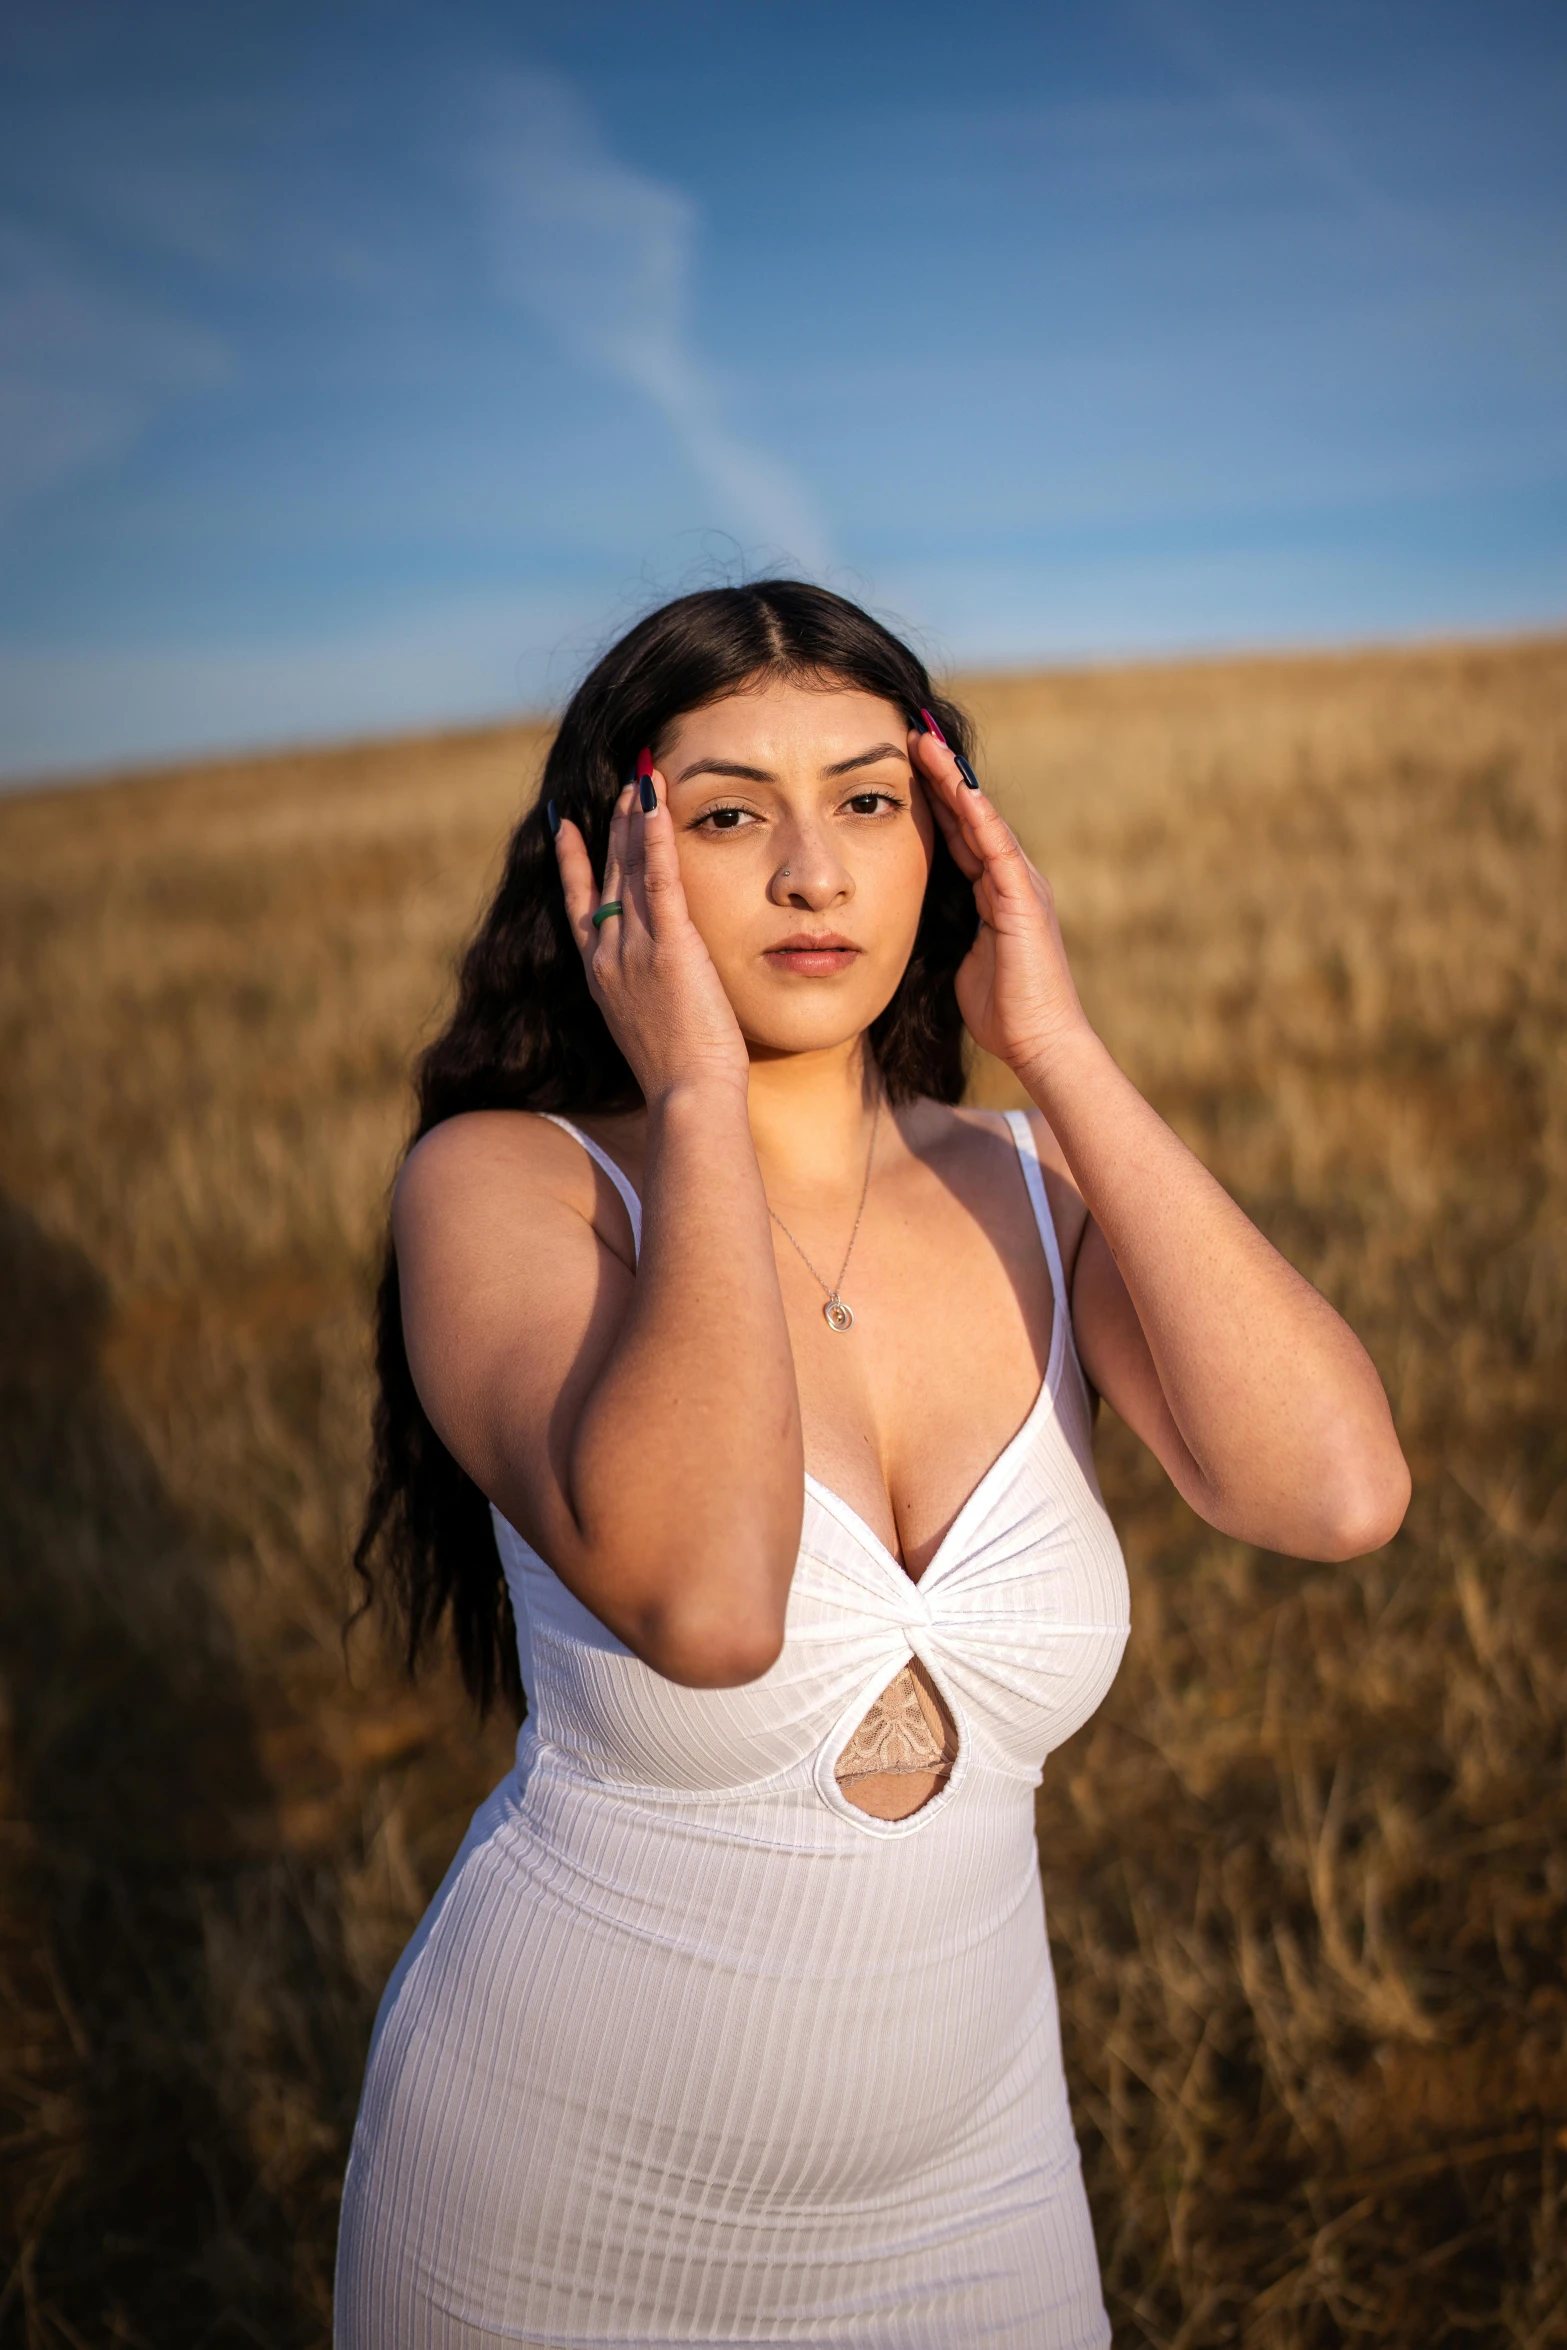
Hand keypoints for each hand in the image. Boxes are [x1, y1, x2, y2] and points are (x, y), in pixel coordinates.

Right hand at [555, 771, 751, 1101]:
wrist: (686, 1097)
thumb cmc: (679, 1077)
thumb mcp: (652, 1027)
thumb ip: (649, 993)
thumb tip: (664, 982)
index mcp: (601, 976)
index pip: (580, 905)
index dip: (574, 862)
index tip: (568, 826)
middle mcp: (608, 955)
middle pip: (608, 875)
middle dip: (616, 825)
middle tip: (626, 783)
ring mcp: (634, 949)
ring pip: (630, 868)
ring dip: (635, 819)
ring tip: (643, 778)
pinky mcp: (669, 947)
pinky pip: (659, 880)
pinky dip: (656, 837)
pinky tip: (658, 803)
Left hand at [910, 725, 1091, 1079]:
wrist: (1041, 1042)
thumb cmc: (1003, 1011)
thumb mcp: (961, 959)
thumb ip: (947, 930)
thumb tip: (912, 919)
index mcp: (995, 892)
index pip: (959, 833)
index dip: (932, 799)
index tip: (902, 765)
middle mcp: (1012, 879)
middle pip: (970, 814)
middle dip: (941, 774)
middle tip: (911, 732)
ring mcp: (1022, 885)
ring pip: (982, 819)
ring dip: (953, 780)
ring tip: (924, 742)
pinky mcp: (1024, 900)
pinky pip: (996, 847)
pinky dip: (976, 815)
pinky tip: (954, 787)